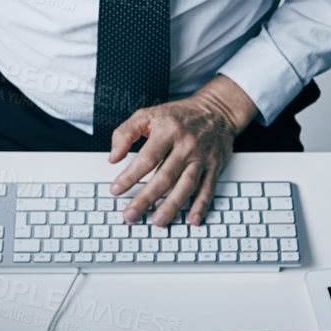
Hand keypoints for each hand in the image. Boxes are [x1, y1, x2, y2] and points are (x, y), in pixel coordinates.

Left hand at [108, 75, 259, 226]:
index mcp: (168, 131)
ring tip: (158, 221)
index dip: (130, 175)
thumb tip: (113, 156)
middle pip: (165, 176)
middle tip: (131, 214)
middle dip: (146, 198)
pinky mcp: (214, 167)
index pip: (147, 158)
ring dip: (172, 206)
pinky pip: (208, 188)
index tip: (116, 189)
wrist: (217, 109)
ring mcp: (202, 158)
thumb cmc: (179, 115)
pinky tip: (193, 219)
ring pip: (186, 185)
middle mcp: (186, 146)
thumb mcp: (148, 114)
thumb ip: (126, 132)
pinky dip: (201, 205)